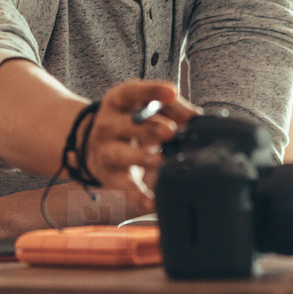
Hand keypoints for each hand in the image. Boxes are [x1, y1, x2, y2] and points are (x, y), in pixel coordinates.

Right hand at [83, 80, 199, 214]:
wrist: (95, 144)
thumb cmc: (130, 122)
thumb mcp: (145, 106)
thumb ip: (172, 108)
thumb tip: (197, 118)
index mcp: (118, 101)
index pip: (132, 92)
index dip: (151, 91)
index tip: (171, 92)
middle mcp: (108, 124)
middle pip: (127, 125)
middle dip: (148, 128)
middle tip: (170, 131)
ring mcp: (106, 150)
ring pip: (120, 154)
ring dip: (140, 157)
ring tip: (158, 161)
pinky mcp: (111, 175)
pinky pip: (124, 186)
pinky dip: (137, 196)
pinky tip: (151, 202)